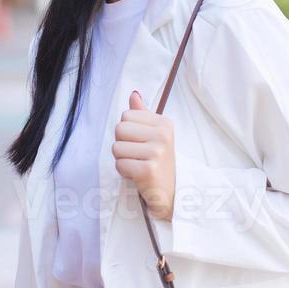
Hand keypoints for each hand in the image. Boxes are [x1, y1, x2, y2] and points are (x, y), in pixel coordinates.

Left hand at [112, 90, 174, 220]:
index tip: (141, 143)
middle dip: (123, 144)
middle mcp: (163, 135)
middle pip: (119, 129)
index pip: (126, 116)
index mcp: (164, 123)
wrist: (171, 193)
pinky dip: (125, 172)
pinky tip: (138, 175)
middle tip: (138, 155)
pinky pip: (120, 164)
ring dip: (123, 159)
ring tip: (138, 165)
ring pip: (116, 148)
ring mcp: (157, 152)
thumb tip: (134, 94)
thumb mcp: (154, 134)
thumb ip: (142, 114)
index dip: (128, 132)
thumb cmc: (159, 161)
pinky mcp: (148, 170)